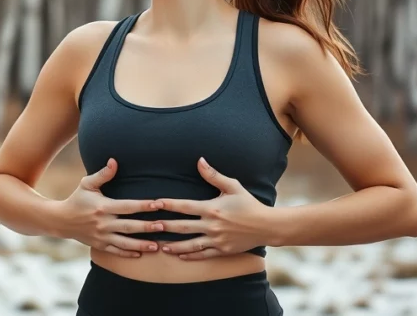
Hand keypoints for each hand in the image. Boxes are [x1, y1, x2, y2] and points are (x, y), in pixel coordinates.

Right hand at [54, 158, 164, 256]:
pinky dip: (128, 254)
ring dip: (141, 245)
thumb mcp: (87, 184)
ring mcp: (102, 236)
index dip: (143, 205)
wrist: (61, 220)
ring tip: (156, 246)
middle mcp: (104, 223)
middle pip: (129, 226)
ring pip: (125, 243)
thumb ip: (103, 174)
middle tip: (164, 227)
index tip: (158, 204)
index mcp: (103, 207)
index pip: (127, 206)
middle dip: (147, 227)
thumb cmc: (77, 199)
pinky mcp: (99, 245)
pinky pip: (116, 251)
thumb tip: (114, 161)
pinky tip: (140, 255)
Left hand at [155, 157, 269, 259]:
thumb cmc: (249, 204)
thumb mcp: (233, 186)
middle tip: (149, 227)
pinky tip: (179, 255)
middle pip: (182, 227)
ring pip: (190, 245)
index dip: (168, 205)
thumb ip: (213, 175)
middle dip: (165, 227)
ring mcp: (216, 240)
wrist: (267, 226)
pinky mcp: (222, 250)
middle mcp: (212, 225)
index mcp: (212, 208)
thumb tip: (200, 160)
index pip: (185, 206)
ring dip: (174, 245)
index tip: (155, 204)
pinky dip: (190, 255)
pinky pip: (202, 254)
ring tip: (160, 246)